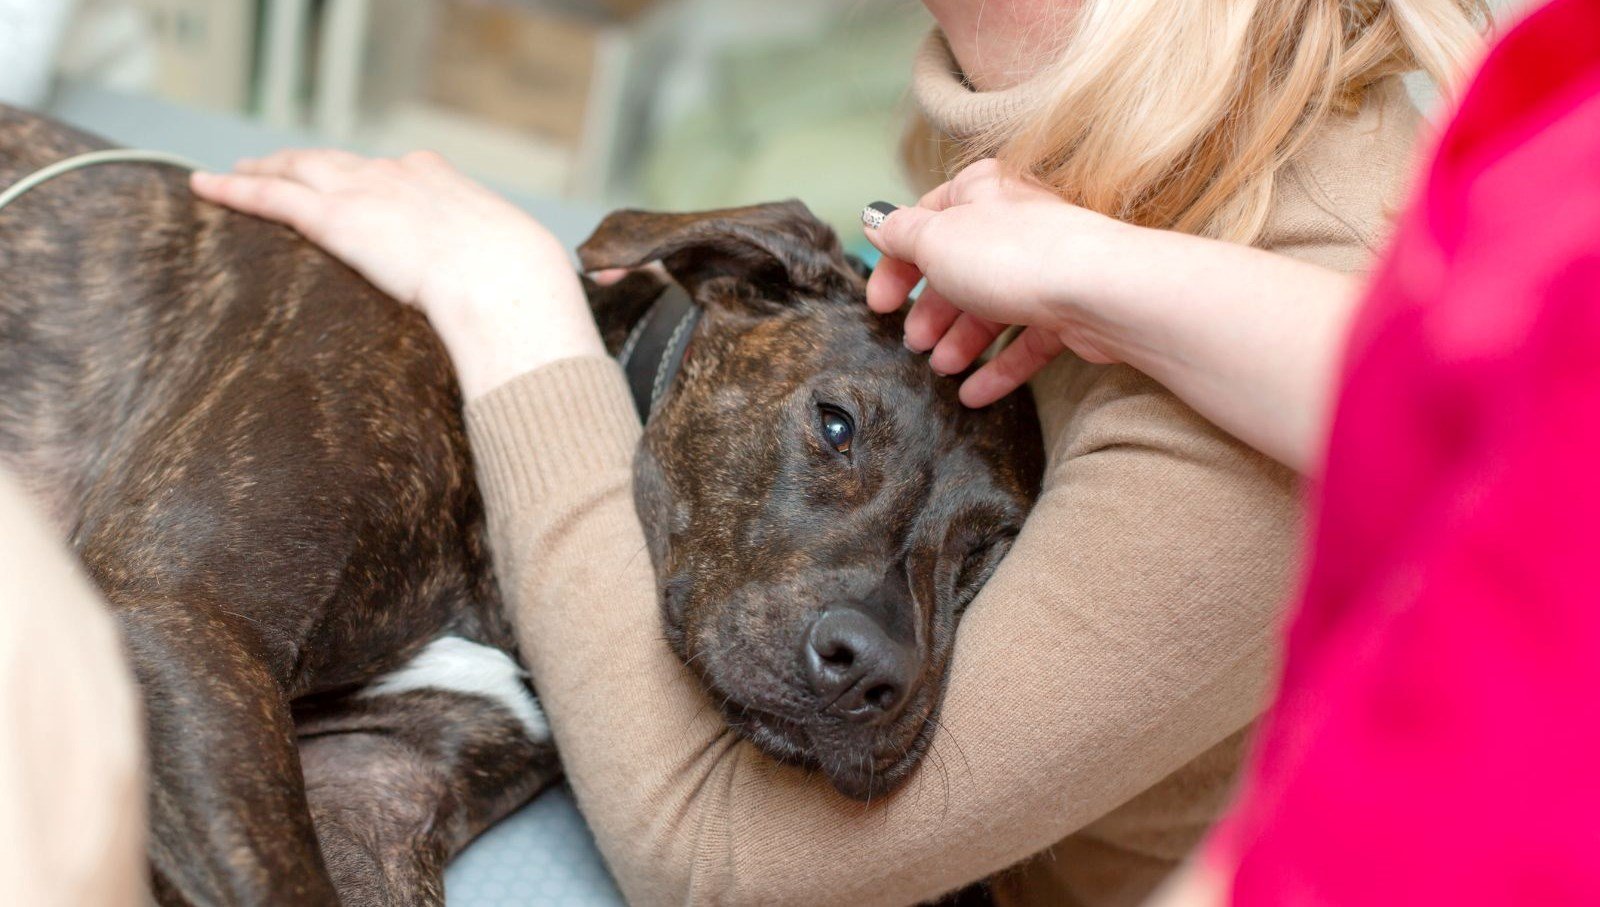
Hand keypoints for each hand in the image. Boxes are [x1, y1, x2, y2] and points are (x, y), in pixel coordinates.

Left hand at [191, 150, 603, 399]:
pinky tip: (207, 186)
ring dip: (263, 169)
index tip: (357, 183)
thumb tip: (516, 327)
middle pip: (340, 162)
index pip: (399, 171)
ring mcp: (367, 192)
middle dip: (307, 163)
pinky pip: (275, 196)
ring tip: (232, 173)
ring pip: (299, 169)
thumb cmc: (524, 292)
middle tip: (275, 166)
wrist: (508, 283)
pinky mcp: (337, 217)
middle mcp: (401, 177)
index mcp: (448, 186)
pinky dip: (237, 189)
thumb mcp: (519, 277)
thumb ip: (501, 289)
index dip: (371, 176)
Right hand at [861, 159, 1134, 406]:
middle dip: (932, 311)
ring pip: (992, 307)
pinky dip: (998, 368)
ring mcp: (1044, 268)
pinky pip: (1026, 341)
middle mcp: (1014, 224)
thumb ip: (902, 234)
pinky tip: (973, 396)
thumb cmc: (1013, 254)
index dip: (896, 265)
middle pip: (959, 270)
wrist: (1100, 290)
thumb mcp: (936, 238)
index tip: (880, 305)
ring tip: (942, 369)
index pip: (926, 224)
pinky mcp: (1069, 310)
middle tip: (913, 343)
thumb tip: (878, 222)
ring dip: (961, 341)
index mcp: (981, 192)